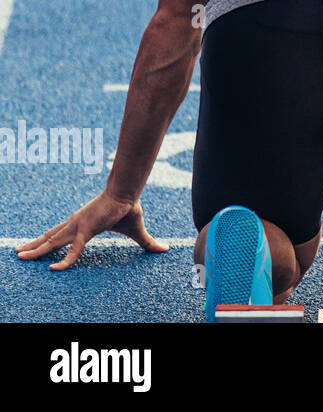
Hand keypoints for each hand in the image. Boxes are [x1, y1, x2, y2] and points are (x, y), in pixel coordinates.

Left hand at [15, 191, 168, 269]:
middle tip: (18, 253)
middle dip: (33, 245)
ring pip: (51, 242)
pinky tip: (54, 268)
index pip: (62, 234)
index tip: (41, 249)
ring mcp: (77, 226)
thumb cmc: (129, 208)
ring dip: (35, 249)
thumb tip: (165, 249)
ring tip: (18, 256)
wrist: (128, 193)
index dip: (51, 242)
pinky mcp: (85, 230)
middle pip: (49, 237)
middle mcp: (75, 224)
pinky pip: (73, 249)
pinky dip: (64, 260)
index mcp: (82, 224)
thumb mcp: (136, 231)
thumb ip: (147, 242)